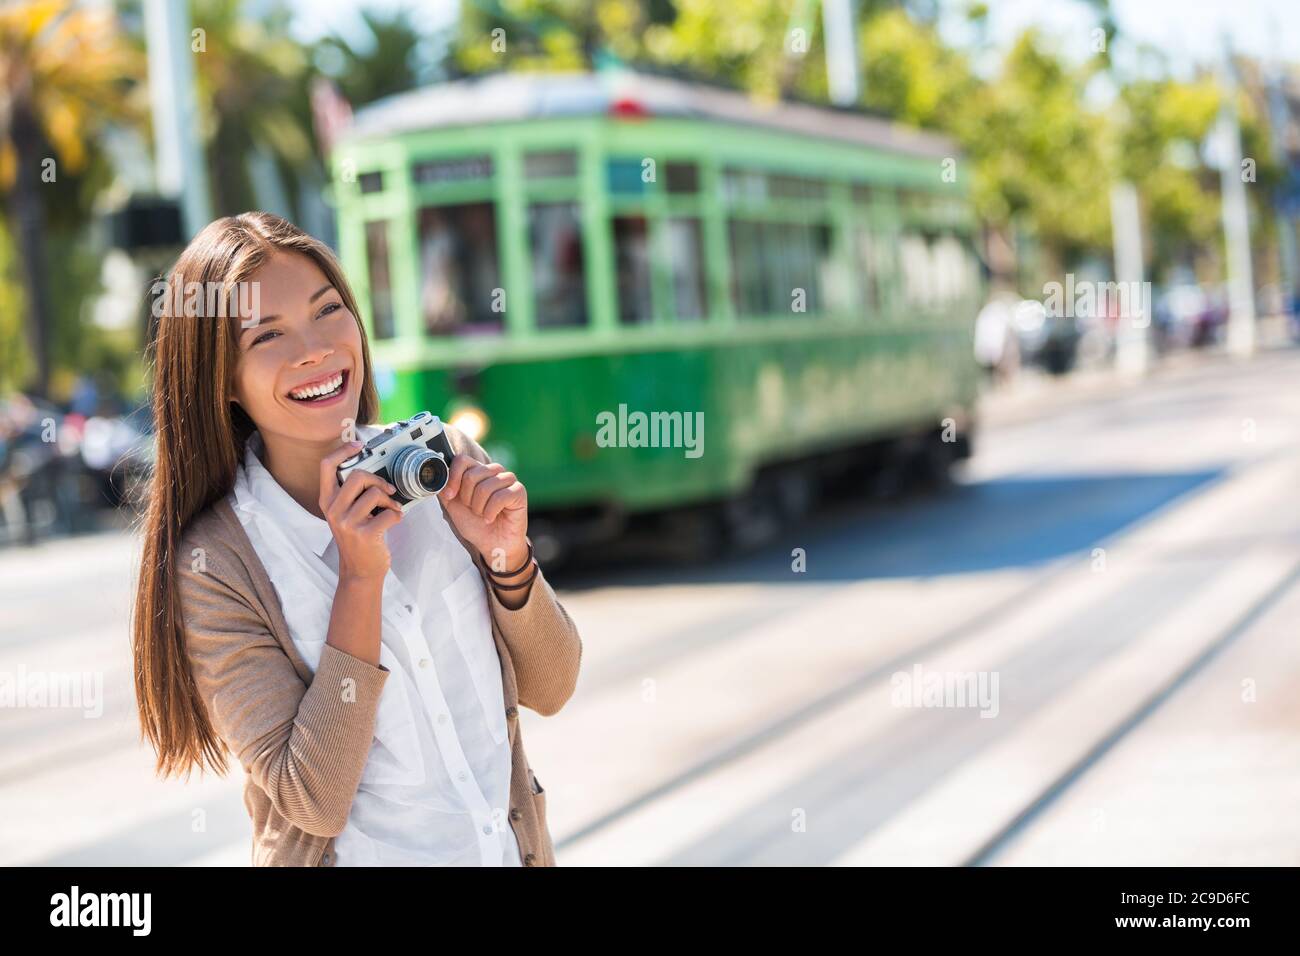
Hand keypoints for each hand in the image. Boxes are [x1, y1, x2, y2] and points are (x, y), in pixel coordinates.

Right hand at [319, 441, 402, 581]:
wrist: (360, 571)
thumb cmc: (357, 538)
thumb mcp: (346, 514)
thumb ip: (351, 494)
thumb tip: (371, 469)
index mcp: (327, 501)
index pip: (326, 467)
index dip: (343, 451)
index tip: (359, 446)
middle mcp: (333, 511)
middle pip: (357, 476)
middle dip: (378, 480)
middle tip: (388, 490)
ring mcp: (347, 523)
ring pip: (375, 494)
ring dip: (390, 500)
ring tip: (392, 509)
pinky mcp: (365, 534)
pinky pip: (389, 513)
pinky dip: (397, 515)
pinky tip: (394, 521)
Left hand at [441, 455, 528, 570]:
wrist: (493, 545)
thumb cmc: (477, 525)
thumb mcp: (453, 506)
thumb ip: (445, 489)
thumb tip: (435, 476)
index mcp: (478, 471)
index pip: (462, 460)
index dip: (453, 477)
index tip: (450, 495)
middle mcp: (493, 472)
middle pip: (472, 474)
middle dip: (467, 498)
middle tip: (473, 510)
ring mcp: (508, 480)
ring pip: (485, 487)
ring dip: (479, 507)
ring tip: (483, 515)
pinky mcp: (519, 491)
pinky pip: (500, 496)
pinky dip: (491, 511)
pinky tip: (492, 518)